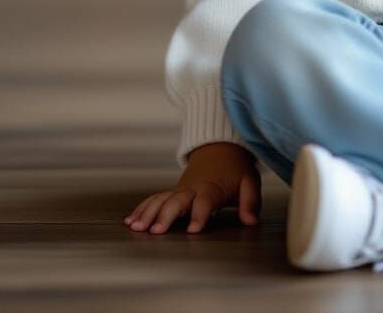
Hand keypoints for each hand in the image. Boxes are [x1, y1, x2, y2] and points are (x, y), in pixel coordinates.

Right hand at [123, 142, 260, 233]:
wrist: (220, 150)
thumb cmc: (235, 169)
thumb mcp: (249, 181)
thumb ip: (250, 201)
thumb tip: (251, 220)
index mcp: (212, 188)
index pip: (205, 201)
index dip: (200, 214)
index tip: (193, 230)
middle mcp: (192, 189)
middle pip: (177, 201)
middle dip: (166, 215)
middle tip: (156, 231)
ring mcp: (180, 189)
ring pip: (161, 199)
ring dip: (148, 213)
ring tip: (137, 227)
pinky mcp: (172, 191)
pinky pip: (155, 198)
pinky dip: (142, 208)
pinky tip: (131, 220)